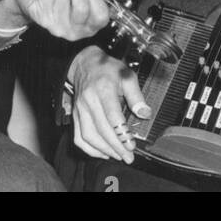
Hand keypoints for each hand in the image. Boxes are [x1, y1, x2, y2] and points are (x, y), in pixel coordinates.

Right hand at [69, 45, 150, 162]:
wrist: (85, 63)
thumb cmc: (107, 69)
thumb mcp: (127, 75)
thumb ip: (136, 95)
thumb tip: (145, 113)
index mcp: (103, 89)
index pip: (111, 115)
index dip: (122, 133)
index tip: (131, 145)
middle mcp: (89, 100)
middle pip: (101, 129)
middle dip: (116, 147)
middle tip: (128, 157)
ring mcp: (79, 109)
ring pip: (88, 135)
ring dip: (104, 150)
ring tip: (118, 156)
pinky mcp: (75, 115)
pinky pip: (78, 137)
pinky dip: (89, 149)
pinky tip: (102, 153)